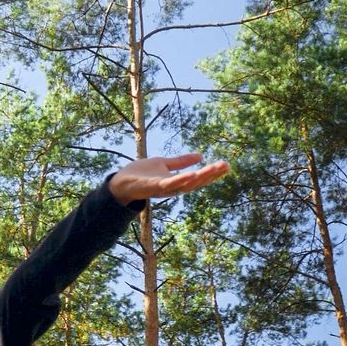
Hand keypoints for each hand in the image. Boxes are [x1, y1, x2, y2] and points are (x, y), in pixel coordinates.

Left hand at [109, 153, 229, 205]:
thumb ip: (181, 162)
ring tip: (212, 169)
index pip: (198, 178)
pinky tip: (191, 174)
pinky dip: (180, 180)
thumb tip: (200, 156)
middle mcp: (172, 187)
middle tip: (225, 166)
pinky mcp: (152, 187)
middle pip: (195, 182)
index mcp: (176, 181)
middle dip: (211, 175)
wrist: (120, 182)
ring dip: (199, 178)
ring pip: (185, 184)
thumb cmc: (140, 174)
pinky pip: (168, 185)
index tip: (227, 165)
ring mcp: (163, 189)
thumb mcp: (164, 164)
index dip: (212, 173)